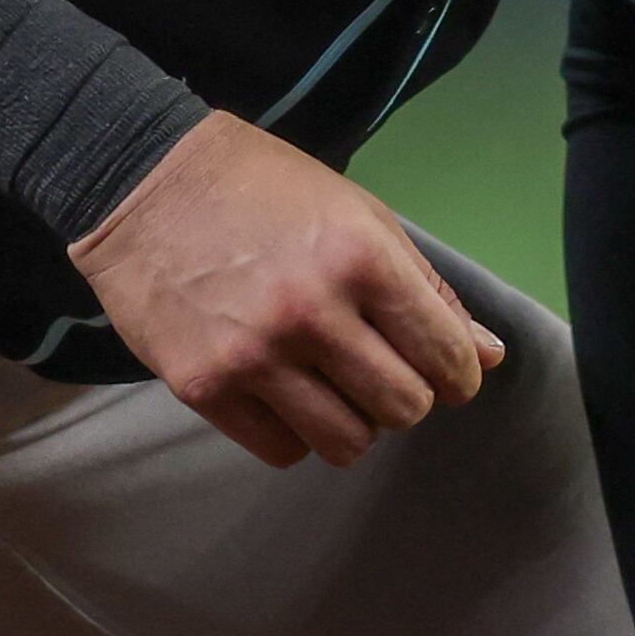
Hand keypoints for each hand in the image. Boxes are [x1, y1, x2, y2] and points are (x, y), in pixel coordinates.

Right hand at [68, 112, 506, 469]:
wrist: (144, 183)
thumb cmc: (262, 189)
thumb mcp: (358, 214)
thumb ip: (425, 288)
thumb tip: (490, 354)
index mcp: (361, 257)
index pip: (446, 355)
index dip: (459, 374)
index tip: (447, 372)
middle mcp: (312, 312)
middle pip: (404, 408)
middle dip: (407, 397)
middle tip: (382, 371)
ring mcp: (254, 356)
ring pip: (347, 443)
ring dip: (354, 423)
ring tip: (334, 387)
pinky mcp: (204, 388)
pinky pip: (282, 452)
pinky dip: (296, 434)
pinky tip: (286, 394)